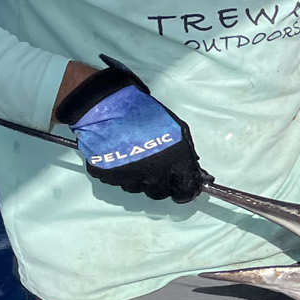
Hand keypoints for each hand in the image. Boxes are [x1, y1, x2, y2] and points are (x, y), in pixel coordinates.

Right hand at [53, 55, 209, 202]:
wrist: (108, 106)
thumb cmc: (143, 113)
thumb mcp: (177, 130)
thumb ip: (184, 155)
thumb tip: (191, 171)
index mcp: (174, 162)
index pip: (185, 191)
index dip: (184, 191)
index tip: (182, 189)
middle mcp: (153, 174)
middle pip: (159, 193)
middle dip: (160, 184)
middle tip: (156, 169)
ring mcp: (129, 177)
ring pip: (137, 188)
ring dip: (138, 178)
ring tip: (135, 158)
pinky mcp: (108, 176)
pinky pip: (117, 181)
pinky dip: (119, 173)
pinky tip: (120, 157)